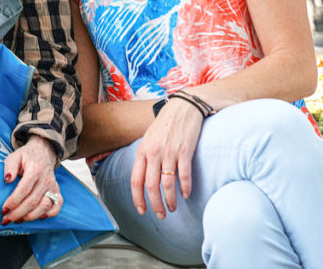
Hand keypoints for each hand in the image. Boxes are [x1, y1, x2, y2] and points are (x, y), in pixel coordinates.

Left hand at [1, 135, 61, 223]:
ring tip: (18, 220)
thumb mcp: (15, 156)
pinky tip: (40, 217)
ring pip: (44, 206)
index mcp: (34, 170)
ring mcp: (53, 186)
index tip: (4, 210)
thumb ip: (10, 167)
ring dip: (31, 216)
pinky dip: (51, 213)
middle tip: (7, 219)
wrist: (43, 151)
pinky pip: (58, 205)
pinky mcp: (57, 190)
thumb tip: (7, 180)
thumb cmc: (26, 156)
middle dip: (18, 213)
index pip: (24, 190)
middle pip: (33, 201)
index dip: (13, 202)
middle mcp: (45, 179)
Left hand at [129, 98, 203, 218]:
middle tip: (161, 215)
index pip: (136, 180)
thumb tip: (143, 179)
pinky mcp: (185, 151)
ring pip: (167, 184)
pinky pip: (184, 175)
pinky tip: (186, 195)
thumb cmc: (165, 125)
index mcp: (142, 151)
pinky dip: (185, 188)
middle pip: (151, 186)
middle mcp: (153, 153)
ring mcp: (169, 152)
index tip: (142, 210)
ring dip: (170, 200)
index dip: (138, 198)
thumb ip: (145, 157)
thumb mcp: (149, 139)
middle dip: (155, 204)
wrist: (182, 107)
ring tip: (173, 208)